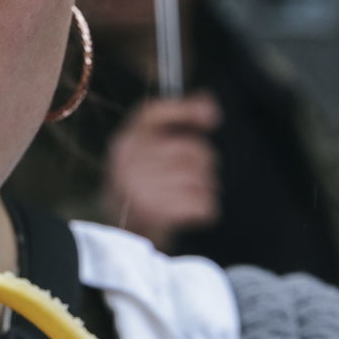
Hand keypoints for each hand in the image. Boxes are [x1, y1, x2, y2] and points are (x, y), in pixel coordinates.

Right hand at [102, 92, 221, 249]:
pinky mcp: (155, 213)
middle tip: (191, 177)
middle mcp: (127, 161)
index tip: (212, 116)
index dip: (185, 110)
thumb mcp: (149, 151)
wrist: (125, 235)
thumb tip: (208, 103)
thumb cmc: (145, 185)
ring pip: (202, 179)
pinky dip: (205, 210)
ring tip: (186, 197)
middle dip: (203, 165)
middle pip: (192, 150)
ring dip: (205, 190)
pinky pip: (204, 204)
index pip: (153, 113)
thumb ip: (176, 122)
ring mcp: (139, 188)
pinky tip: (189, 213)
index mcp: (125, 142)